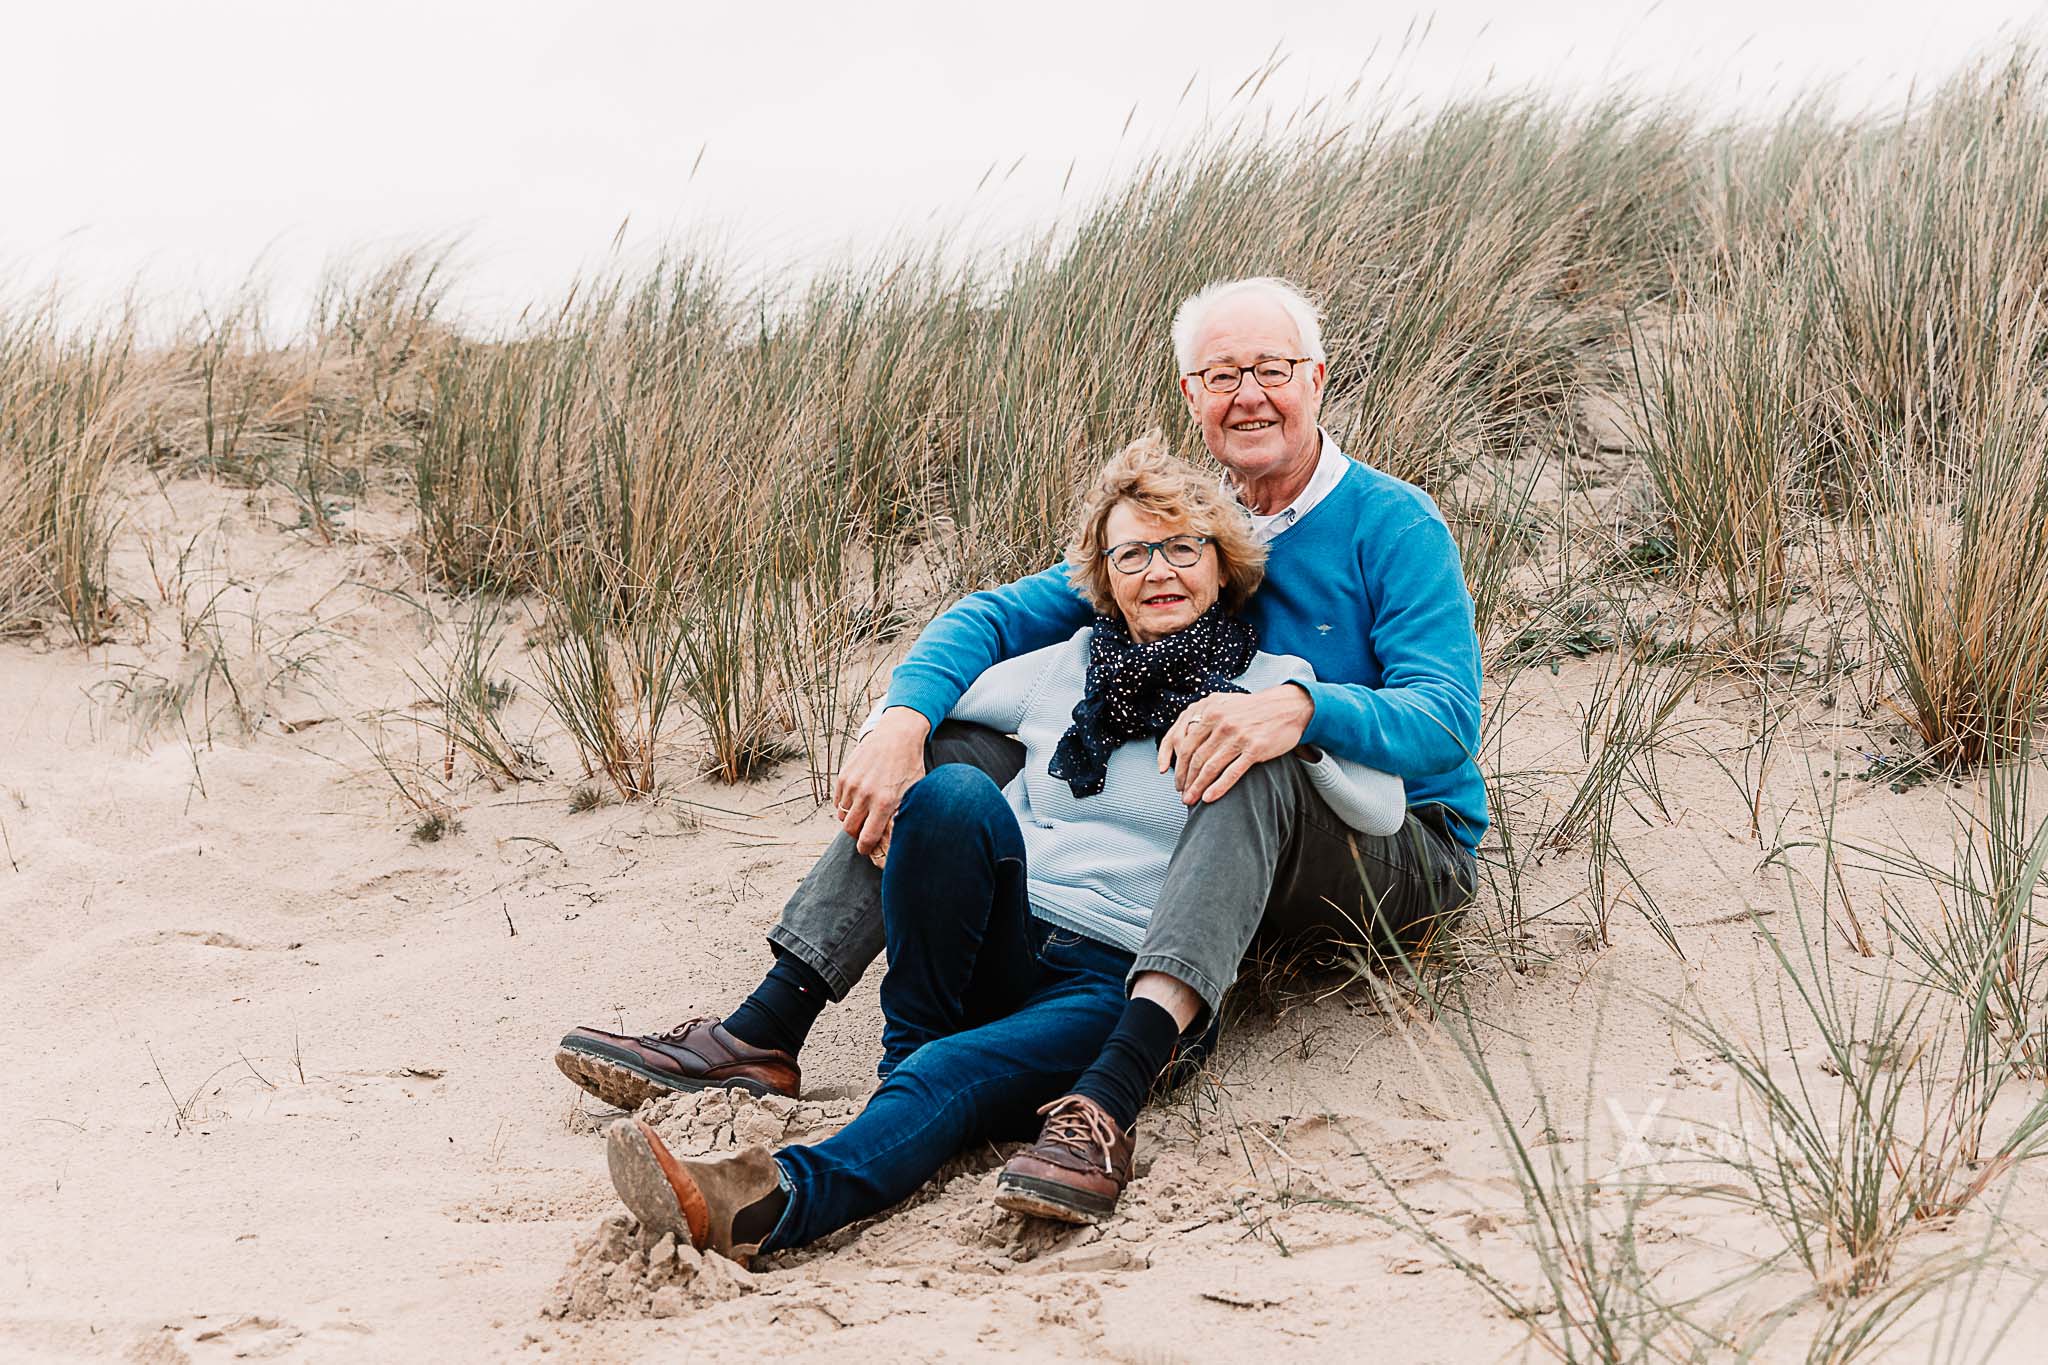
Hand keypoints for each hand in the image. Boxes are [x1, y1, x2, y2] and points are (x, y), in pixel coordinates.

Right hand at [832, 707, 929, 854]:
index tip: (867, 849)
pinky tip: (859, 800)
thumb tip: (896, 838)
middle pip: (850, 830)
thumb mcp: (914, 792)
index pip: (867, 838)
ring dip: (851, 819)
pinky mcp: (844, 776)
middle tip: (865, 832)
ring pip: (842, 816)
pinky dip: (845, 805)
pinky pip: (838, 801)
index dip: (866, 849)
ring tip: (864, 813)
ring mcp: (852, 785)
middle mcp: (865, 795)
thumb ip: (903, 815)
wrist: (896, 736)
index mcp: (885, 802)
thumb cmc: (909, 765)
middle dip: (857, 835)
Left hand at [1157, 684, 1313, 805]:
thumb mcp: (1226, 705)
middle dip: (1186, 780)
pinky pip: (1232, 773)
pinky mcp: (1255, 749)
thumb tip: (1183, 736)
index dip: (1178, 765)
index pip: (1186, 743)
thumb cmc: (1254, 709)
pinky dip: (1218, 787)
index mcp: (1211, 712)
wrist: (1287, 707)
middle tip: (1182, 794)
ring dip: (1198, 787)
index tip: (1175, 779)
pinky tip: (1209, 798)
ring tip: (1191, 800)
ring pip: (1211, 767)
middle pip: (1196, 758)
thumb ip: (1205, 718)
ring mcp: (1239, 736)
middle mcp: (1222, 724)